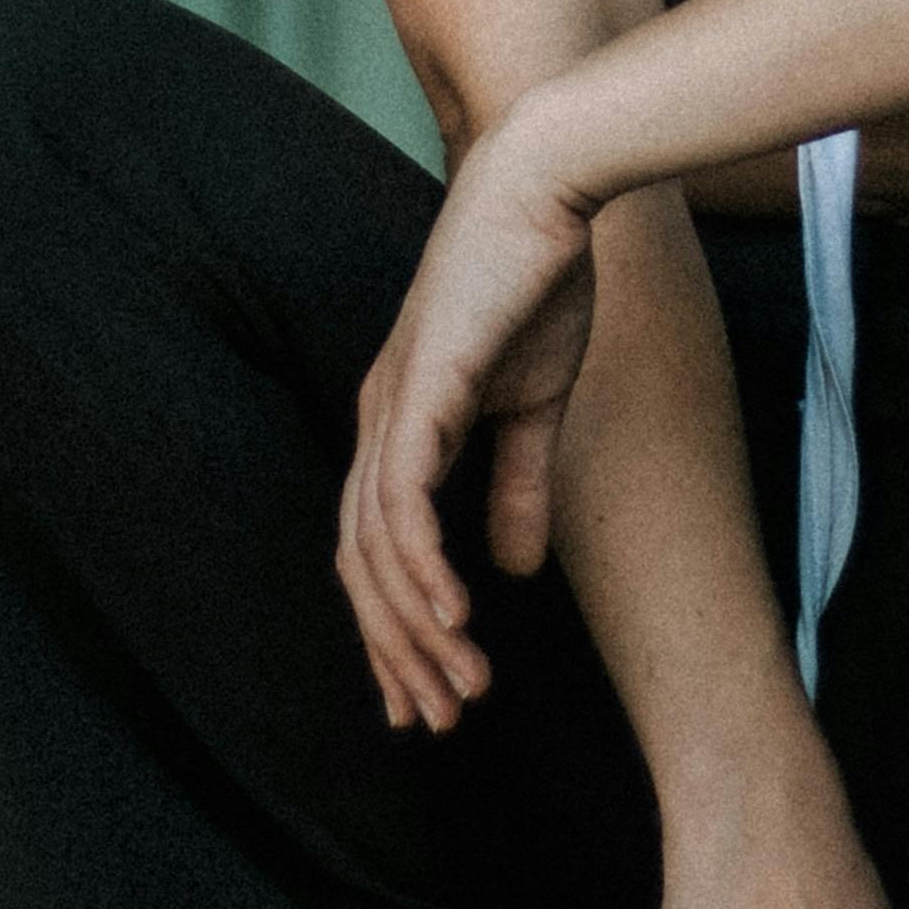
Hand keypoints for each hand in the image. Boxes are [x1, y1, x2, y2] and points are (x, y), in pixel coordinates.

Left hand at [337, 122, 599, 734]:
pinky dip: (421, 566)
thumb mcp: (535, 403)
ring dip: (419, 628)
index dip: (396, 630)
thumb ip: (516, 484)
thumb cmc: (539, 279)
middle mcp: (377, 421)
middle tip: (438, 723)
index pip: (376, 551)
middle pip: (361, 566)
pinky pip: (404, 498)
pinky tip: (452, 619)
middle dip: (397, 654)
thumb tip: (511, 571)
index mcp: (400, 424)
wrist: (547, 184)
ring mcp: (392, 403)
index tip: (427, 698)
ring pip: (379, 548)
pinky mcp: (422, 388)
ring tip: (462, 691)